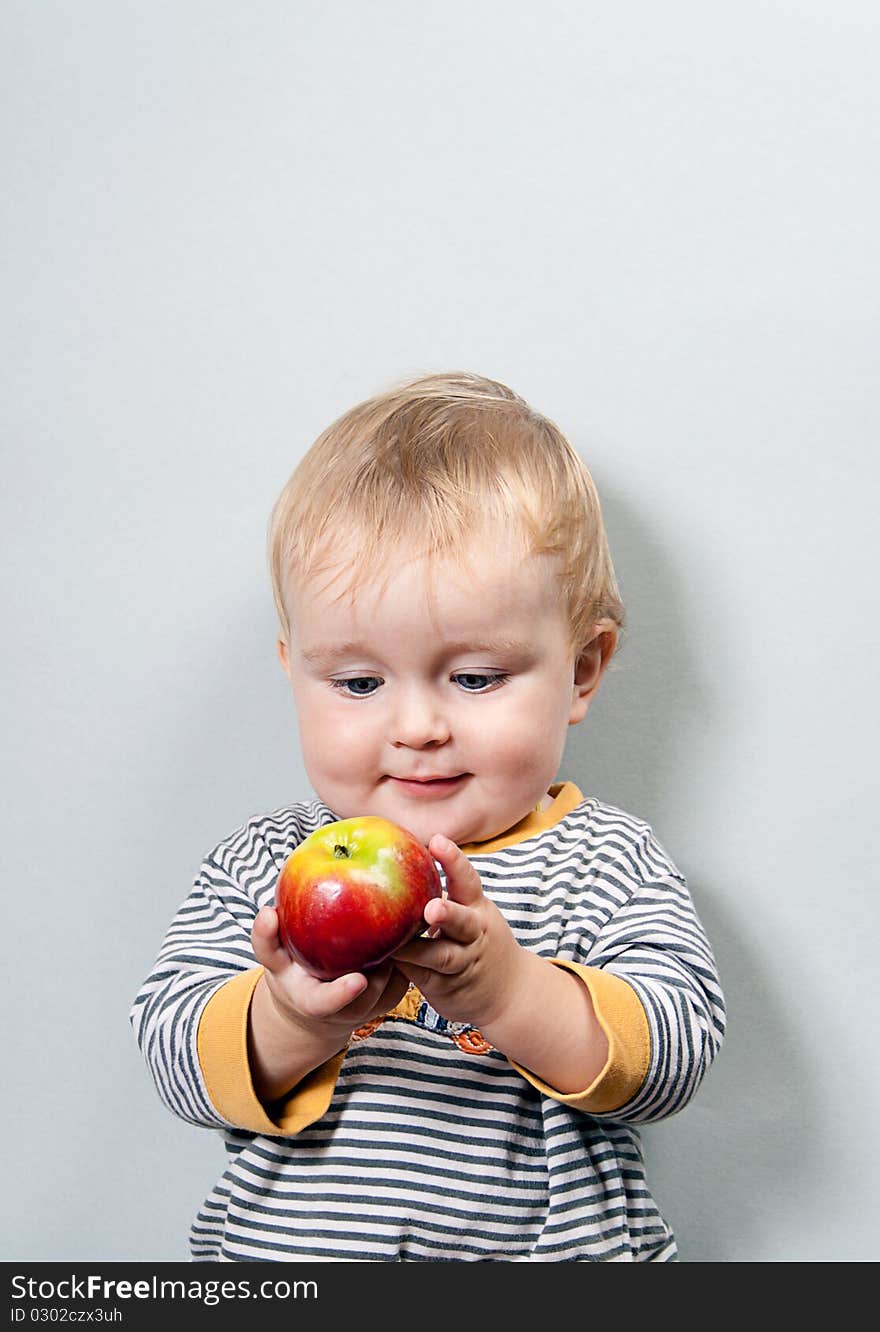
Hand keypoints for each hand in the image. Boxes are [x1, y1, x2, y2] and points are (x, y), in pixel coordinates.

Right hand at [252, 905, 409, 1043]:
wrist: (316, 1002)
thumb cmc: (292, 973)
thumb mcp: (273, 960)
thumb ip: (266, 938)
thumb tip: (267, 911)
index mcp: (314, 1003)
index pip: (326, 1004)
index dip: (342, 994)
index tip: (358, 980)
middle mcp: (345, 1011)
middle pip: (368, 996)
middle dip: (380, 972)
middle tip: (390, 941)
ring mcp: (372, 1006)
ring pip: (392, 985)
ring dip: (397, 959)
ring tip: (400, 925)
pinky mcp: (392, 994)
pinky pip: (404, 975)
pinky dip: (408, 955)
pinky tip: (409, 925)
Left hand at [392, 834, 526, 1029]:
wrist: (507, 991)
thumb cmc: (475, 939)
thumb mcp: (471, 912)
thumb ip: (445, 892)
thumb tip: (399, 855)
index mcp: (477, 908)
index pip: (468, 880)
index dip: (453, 860)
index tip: (436, 841)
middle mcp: (474, 933)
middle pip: (463, 922)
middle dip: (448, 914)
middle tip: (431, 909)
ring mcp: (463, 962)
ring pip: (444, 956)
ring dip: (421, 951)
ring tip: (398, 947)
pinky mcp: (448, 987)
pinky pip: (426, 978)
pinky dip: (406, 970)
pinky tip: (385, 962)